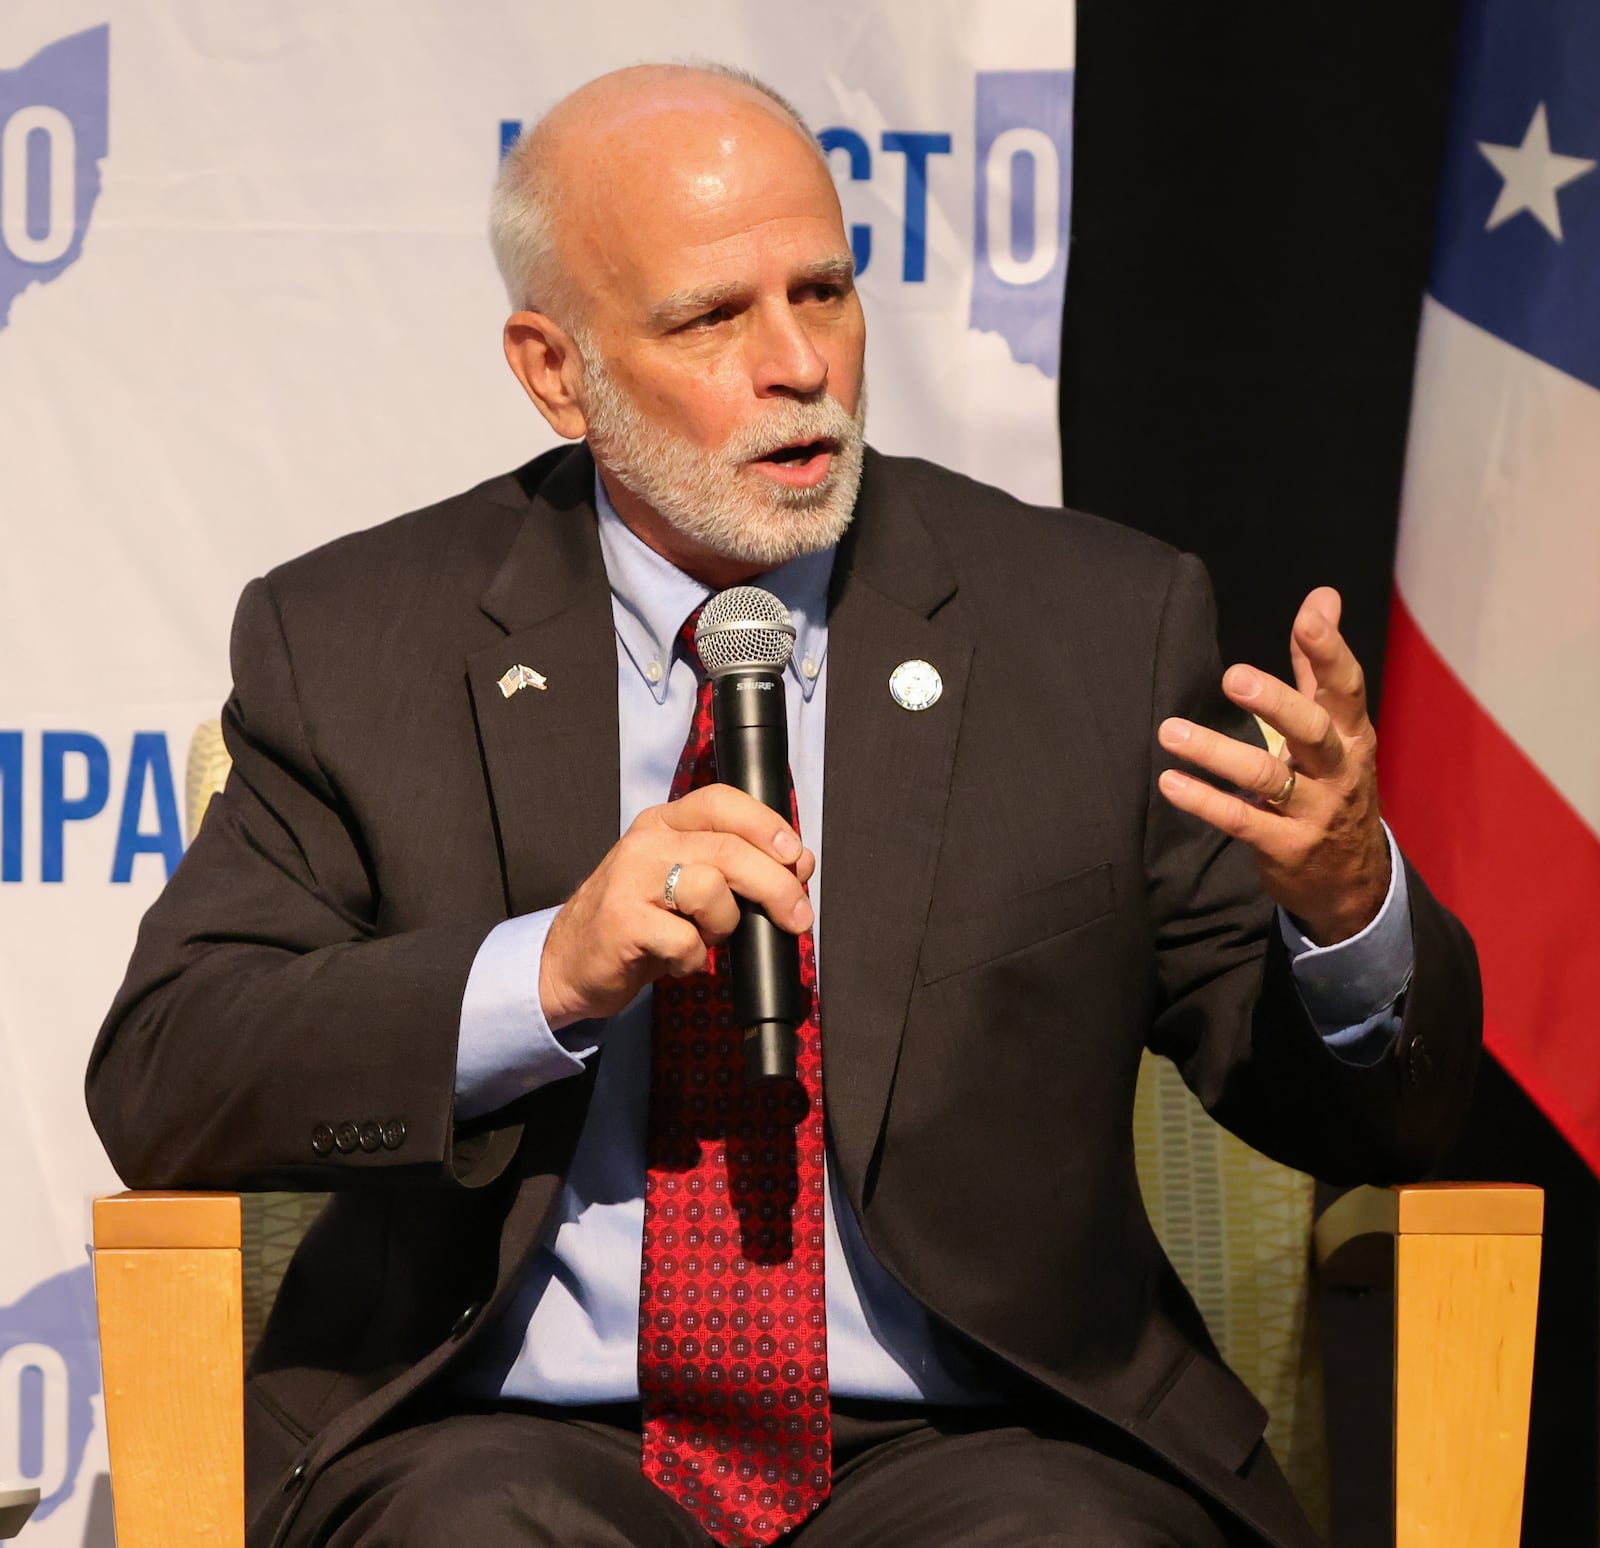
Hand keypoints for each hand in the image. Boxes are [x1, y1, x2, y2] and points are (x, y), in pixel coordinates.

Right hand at [539, 784, 815, 1028]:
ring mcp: (630, 880)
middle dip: (776, 885)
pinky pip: (685, 940)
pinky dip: (694, 959)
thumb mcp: (684, 881)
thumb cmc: (639, 919)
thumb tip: (799, 864)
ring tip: (705, 937)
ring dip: (724, 925)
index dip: (768, 825)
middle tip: (798, 917)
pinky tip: (678, 960)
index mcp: (664, 823)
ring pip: (711, 891)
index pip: (722, 802)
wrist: (570, 961)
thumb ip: (733, 867)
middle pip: (729, 849)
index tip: (798, 858)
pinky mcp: (623, 922)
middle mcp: (647, 843)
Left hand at [1155, 586, 1389, 944]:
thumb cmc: (1333, 786)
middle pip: (1312, 729)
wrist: (1353, 880)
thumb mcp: (1337, 729)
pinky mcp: (1286, 846)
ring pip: (1268, 777)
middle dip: (1275, 703)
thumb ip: (1317, 667)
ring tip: (1170, 732)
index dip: (1329, 651)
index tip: (1309, 616)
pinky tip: (1170, 782)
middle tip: (1232, 677)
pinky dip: (1205, 801)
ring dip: (1217, 753)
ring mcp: (1314, 811)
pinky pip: (1242, 821)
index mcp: (1352, 734)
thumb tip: (1322, 597)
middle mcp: (1339, 769)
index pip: (1346, 686)